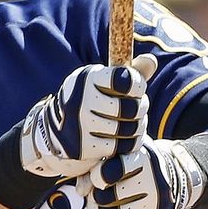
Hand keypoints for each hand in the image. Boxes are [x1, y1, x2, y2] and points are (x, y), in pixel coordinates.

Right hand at [19, 55, 156, 178]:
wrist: (56, 130)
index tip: (137, 90)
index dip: (138, 86)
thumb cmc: (90, 101)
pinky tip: (126, 138)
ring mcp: (80, 124)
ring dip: (137, 128)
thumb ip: (129, 73)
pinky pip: (119, 147)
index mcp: (87, 78)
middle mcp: (81, 99)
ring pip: (127, 129)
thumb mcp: (104, 83)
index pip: (125, 80)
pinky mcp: (82, 147)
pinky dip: (128, 144)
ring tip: (135, 124)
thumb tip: (151, 61)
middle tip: (139, 110)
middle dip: (140, 109)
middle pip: (130, 108)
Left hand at [79, 138, 204, 208]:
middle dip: (93, 196)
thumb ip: (97, 164)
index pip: (107, 173)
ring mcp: (156, 207)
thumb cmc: (138, 161)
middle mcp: (154, 183)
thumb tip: (80, 191)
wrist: (175, 177)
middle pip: (106, 197)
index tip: (96, 178)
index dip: (95, 177)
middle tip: (93, 192)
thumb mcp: (122, 152)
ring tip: (94, 203)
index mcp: (144, 159)